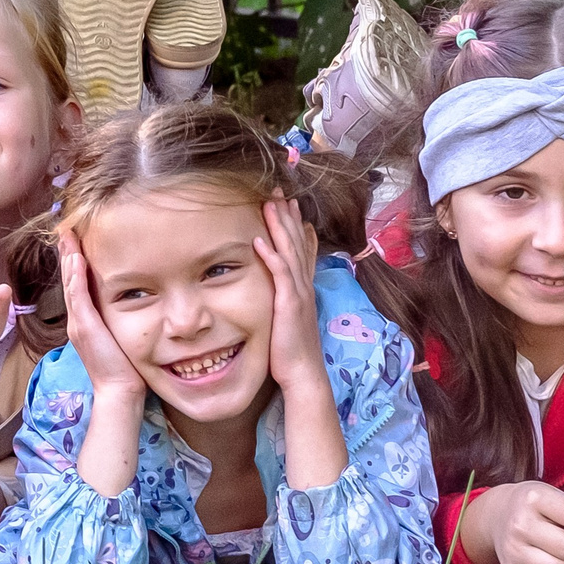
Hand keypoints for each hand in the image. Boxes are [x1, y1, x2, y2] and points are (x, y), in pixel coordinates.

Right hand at [59, 231, 145, 404]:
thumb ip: (111, 318)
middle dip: (66, 253)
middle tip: (64, 229)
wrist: (117, 389)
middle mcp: (77, 318)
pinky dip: (75, 278)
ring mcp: (78, 323)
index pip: (76, 284)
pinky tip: (76, 261)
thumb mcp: (115, 336)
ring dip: (68, 259)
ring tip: (67, 237)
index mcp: (83, 319)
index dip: (73, 261)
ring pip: (70, 284)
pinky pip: (78, 298)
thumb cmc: (121, 366)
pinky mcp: (85, 327)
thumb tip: (122, 299)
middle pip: (68, 279)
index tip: (73, 240)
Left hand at [254, 196, 326, 389]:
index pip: (301, 248)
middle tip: (280, 190)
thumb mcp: (289, 316)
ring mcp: (298, 293)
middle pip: (297, 242)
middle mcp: (303, 285)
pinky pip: (280, 275)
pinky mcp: (289, 305)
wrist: (303, 373)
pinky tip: (259, 240)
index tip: (290, 202)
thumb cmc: (291, 349)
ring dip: (280, 226)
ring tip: (271, 203)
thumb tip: (280, 283)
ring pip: (289, 252)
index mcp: (303, 287)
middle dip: (288, 215)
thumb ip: (286, 296)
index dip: (296, 224)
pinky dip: (270, 255)